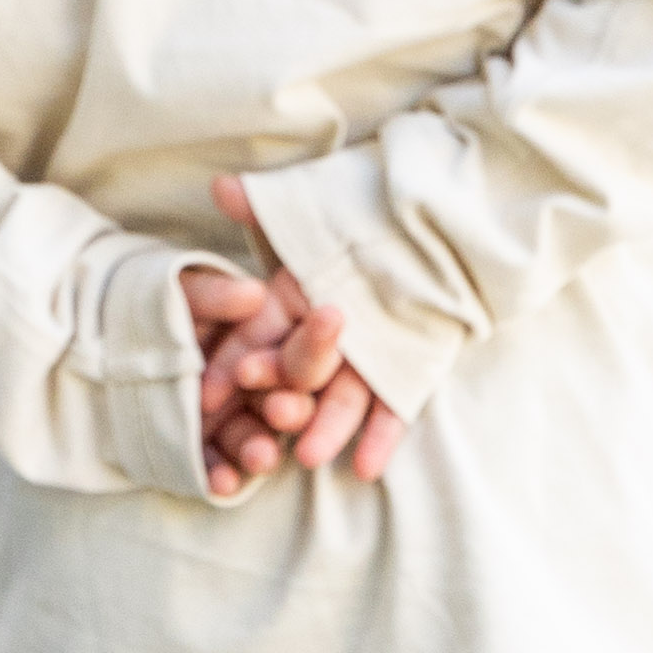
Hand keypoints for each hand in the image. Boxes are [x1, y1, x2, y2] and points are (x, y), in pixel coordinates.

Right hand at [183, 181, 404, 496]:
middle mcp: (321, 340)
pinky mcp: (403, 377)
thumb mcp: (311, 211)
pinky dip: (381, 437)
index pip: (254, 341)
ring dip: (326, 428)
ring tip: (310, 456)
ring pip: (339, 399)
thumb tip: (219, 186)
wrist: (444, 223)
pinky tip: (368, 466)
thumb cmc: (366, 212)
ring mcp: (362, 362)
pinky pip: (392, 411)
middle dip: (277, 400)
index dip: (232, 366)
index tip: (207, 395)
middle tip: (268, 419)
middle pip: (295, 374)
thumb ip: (264, 209)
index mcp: (291, 306)